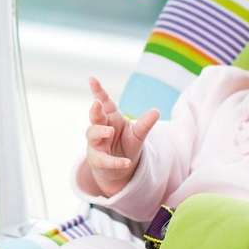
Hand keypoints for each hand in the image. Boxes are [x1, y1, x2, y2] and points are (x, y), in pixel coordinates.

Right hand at [80, 76, 158, 197]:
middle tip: (96, 104)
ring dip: (100, 132)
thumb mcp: (138, 134)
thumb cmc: (126, 145)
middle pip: (95, 117)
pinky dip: (115, 162)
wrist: (120, 169)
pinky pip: (105, 160)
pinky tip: (126, 162)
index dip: (98, 91)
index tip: (92, 79)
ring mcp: (96, 144)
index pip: (104, 102)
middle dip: (95, 111)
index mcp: (110, 117)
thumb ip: (145, 123)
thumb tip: (156, 111)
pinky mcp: (98, 160)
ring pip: (93, 135)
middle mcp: (100, 128)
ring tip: (110, 131)